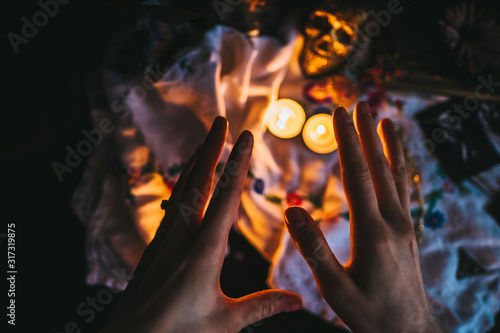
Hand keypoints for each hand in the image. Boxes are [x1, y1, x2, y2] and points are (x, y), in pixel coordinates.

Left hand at [100, 117, 301, 332]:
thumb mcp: (225, 322)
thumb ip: (262, 306)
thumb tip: (299, 300)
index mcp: (204, 251)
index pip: (226, 197)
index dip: (238, 164)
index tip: (246, 137)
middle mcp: (182, 237)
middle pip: (199, 182)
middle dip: (211, 149)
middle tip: (220, 121)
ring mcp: (166, 240)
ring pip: (182, 191)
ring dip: (196, 164)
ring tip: (205, 144)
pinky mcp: (156, 248)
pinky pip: (172, 207)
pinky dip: (183, 186)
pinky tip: (185, 186)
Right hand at [284, 102, 445, 332]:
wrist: (409, 331)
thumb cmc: (369, 313)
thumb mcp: (334, 287)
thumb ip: (313, 248)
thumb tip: (292, 211)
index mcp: (372, 233)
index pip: (357, 176)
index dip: (347, 142)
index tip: (339, 114)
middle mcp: (393, 222)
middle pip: (378, 168)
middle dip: (366, 134)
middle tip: (358, 105)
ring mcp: (405, 226)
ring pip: (397, 177)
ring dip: (389, 146)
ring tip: (386, 120)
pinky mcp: (409, 232)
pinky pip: (406, 192)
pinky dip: (401, 169)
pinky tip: (397, 161)